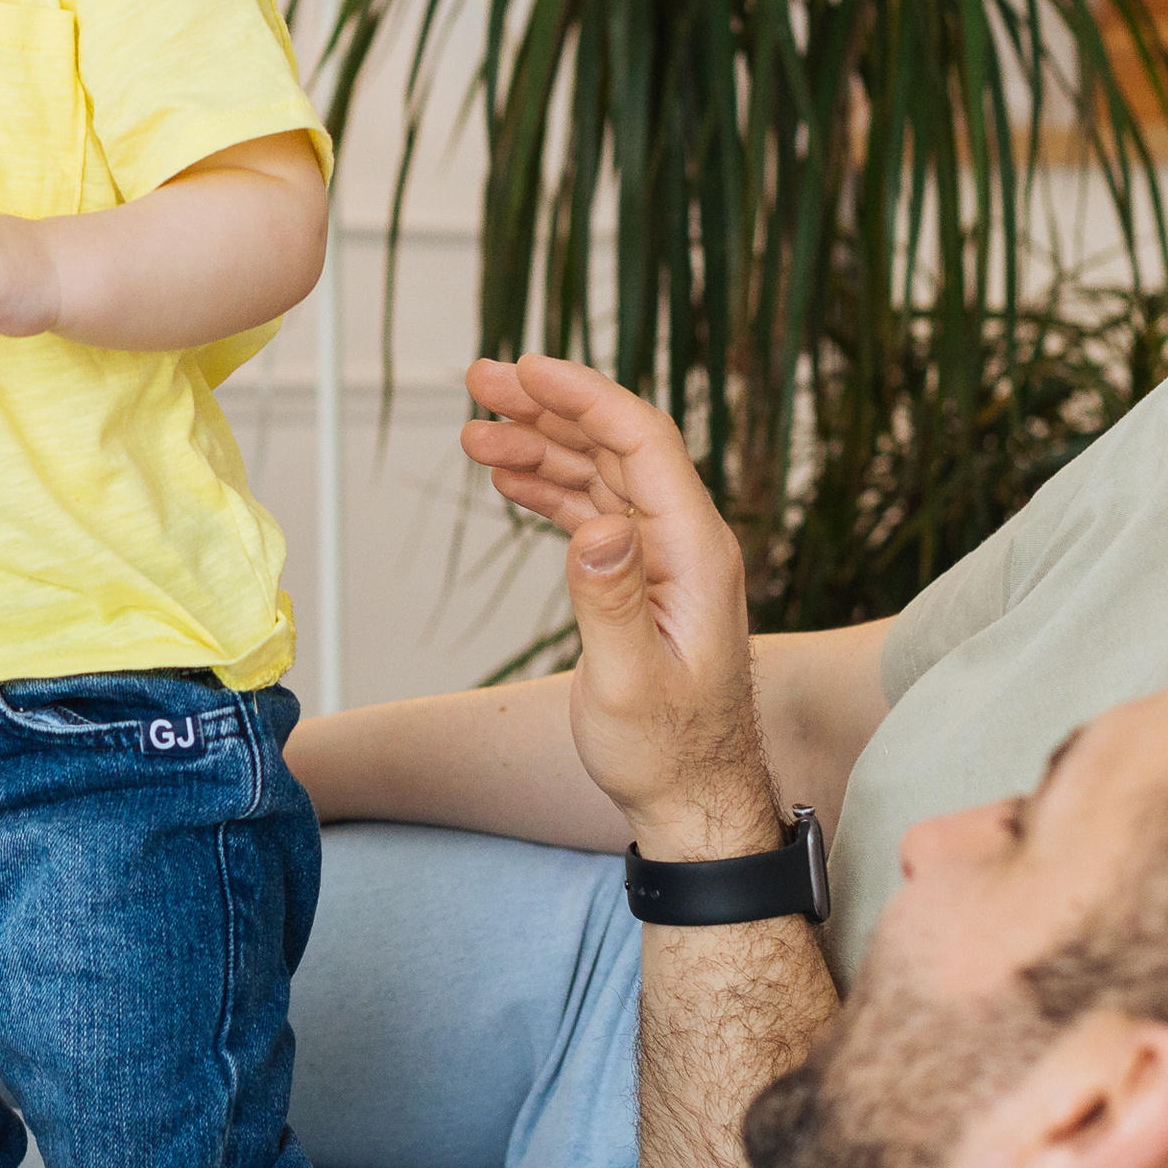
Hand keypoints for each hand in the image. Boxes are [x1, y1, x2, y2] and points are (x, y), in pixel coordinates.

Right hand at [463, 354, 774, 859]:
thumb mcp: (628, 684)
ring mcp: (666, 559)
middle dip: (548, 405)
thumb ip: (611, 602)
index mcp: (695, 554)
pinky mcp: (643, 578)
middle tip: (478, 380)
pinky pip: (595, 510)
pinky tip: (507, 476)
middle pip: (617, 444)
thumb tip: (597, 526)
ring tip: (472, 427)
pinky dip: (550, 486)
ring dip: (540, 443)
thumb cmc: (665, 752)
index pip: (642, 444)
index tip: (527, 368)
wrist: (692, 799)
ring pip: (600, 473)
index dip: (585, 397)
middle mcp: (686, 543)